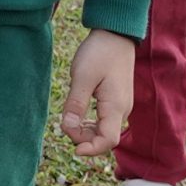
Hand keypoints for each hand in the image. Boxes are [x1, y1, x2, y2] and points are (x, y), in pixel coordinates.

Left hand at [59, 28, 137, 157]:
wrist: (115, 35)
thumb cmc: (99, 53)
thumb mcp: (82, 77)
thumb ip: (75, 104)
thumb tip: (67, 127)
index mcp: (116, 106)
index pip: (108, 140)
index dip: (91, 149)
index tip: (73, 149)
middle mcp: (122, 110)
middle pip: (105, 138)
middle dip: (84, 139)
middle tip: (64, 126)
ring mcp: (121, 105)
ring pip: (104, 130)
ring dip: (86, 132)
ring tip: (68, 121)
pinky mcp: (116, 100)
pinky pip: (104, 120)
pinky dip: (90, 124)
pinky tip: (77, 117)